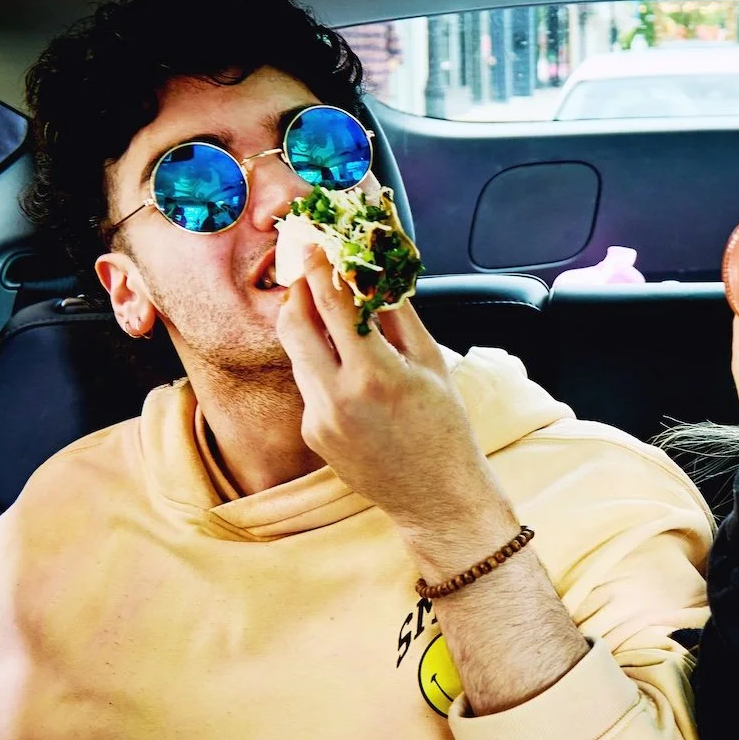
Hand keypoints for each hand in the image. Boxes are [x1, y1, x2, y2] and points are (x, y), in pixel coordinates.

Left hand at [276, 248, 516, 572]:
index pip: (332, 304)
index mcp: (375, 374)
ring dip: (307, 324)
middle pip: (293, 323)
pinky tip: (347, 366)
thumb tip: (375, 273)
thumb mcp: (432, 362)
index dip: (319, 266)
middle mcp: (338, 396)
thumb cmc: (445, 429)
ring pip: (295, 352)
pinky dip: (322, 363)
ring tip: (328, 310)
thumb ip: (397, 314)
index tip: (314, 242)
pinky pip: (308, 383)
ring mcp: (319, 418)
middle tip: (309, 269)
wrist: (437, 497)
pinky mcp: (312, 433)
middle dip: (298, 289)